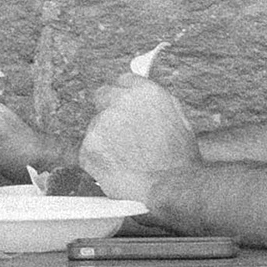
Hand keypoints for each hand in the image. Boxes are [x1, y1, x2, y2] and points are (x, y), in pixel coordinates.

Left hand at [77, 70, 199, 203]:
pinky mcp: (88, 147)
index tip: (122, 106)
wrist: (170, 184)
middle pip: (102, 97)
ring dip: (105, 140)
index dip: (123, 96)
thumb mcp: (177, 118)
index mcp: (144, 92)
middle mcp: (120, 102)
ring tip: (127, 159)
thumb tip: (140, 98)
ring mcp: (101, 124)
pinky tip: (118, 169)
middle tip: (119, 135)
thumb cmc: (179, 158)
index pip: (122, 81)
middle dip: (108, 113)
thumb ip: (153, 104)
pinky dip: (98, 161)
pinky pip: (87, 152)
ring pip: (95, 127)